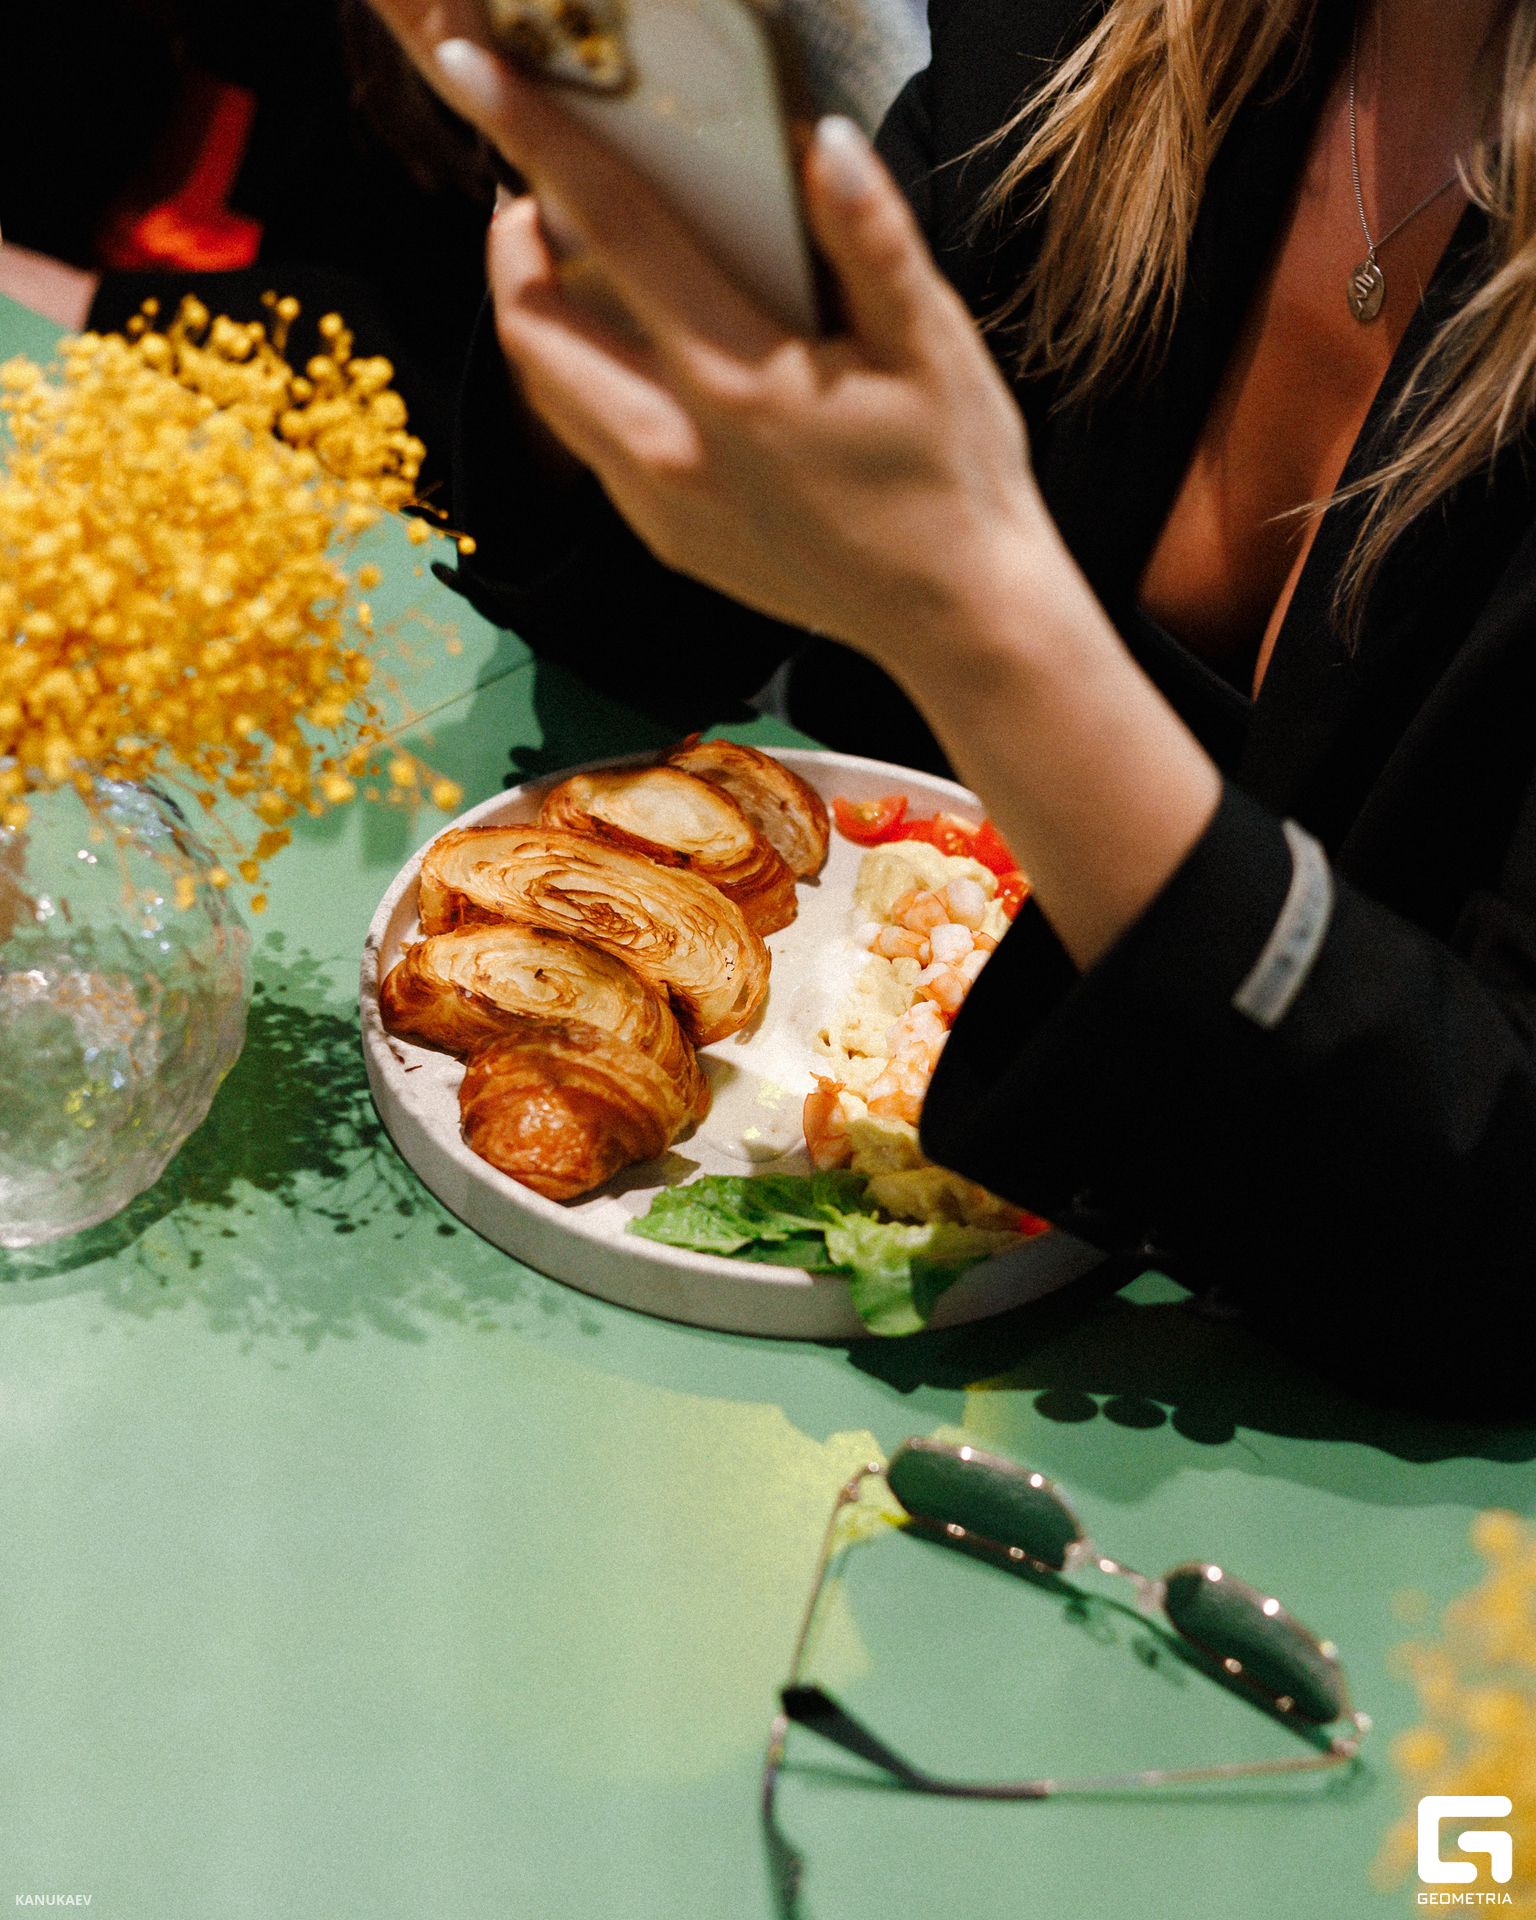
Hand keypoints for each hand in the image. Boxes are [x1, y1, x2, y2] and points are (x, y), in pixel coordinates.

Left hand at [365, 13, 1223, 967]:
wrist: (956, 619)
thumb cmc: (957, 478)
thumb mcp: (934, 345)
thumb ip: (872, 238)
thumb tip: (820, 141)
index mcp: (736, 381)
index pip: (612, 231)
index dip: (534, 139)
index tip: (473, 72)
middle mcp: (673, 449)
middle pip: (532, 328)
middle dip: (510, 244)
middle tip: (538, 195)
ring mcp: (660, 505)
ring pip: (549, 394)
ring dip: (541, 320)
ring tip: (576, 270)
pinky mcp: (665, 540)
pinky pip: (592, 446)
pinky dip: (587, 386)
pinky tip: (641, 363)